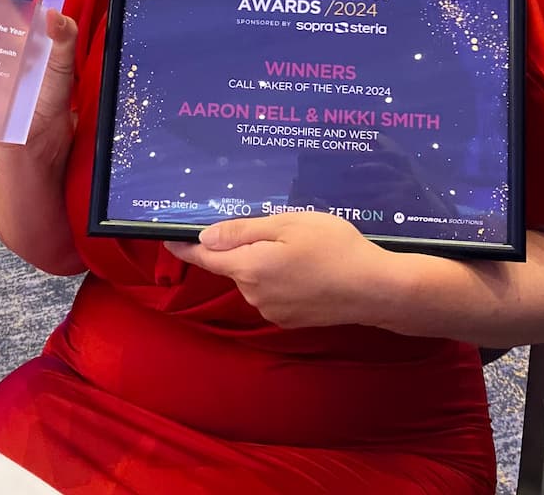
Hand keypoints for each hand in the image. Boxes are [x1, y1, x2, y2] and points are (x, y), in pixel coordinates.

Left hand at [165, 211, 393, 329]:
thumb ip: (243, 231)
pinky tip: (309, 269)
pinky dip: (281, 279)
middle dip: (245, 247)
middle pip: (234, 266)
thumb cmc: (334, 247)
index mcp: (249, 267)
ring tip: (303, 248)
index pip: (206, 257)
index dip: (186, 247)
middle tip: (280, 228)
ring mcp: (272, 311)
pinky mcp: (290, 319)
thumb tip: (205, 237)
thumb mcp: (288, 224)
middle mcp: (254, 294)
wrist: (375, 288)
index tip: (168, 239)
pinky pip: (272, 293)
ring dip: (265, 263)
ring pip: (255, 279)